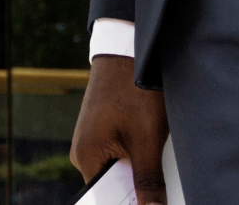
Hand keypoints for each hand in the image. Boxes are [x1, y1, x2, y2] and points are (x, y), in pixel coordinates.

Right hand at [71, 55, 168, 204]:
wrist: (129, 49)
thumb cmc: (134, 89)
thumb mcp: (147, 140)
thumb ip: (148, 180)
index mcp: (85, 157)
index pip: (107, 197)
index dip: (132, 201)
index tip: (152, 197)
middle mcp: (83, 151)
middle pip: (115, 184)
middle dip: (138, 182)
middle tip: (156, 160)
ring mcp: (92, 139)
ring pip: (121, 169)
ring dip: (141, 165)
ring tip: (152, 143)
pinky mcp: (103, 130)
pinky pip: (120, 153)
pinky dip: (138, 151)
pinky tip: (149, 135)